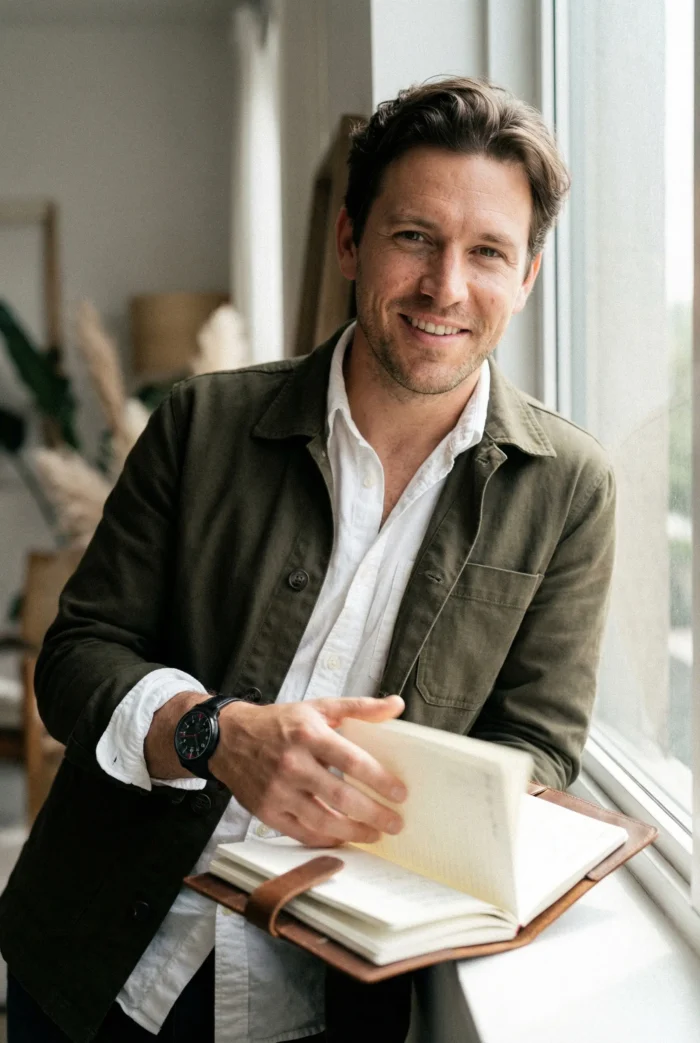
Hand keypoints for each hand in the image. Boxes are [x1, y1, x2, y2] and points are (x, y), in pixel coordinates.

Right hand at [210, 695, 407, 846]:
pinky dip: (326, 840)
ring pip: (322, 822)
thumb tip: (395, 705)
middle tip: (395, 823)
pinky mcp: (266, 812)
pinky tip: (343, 838)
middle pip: (341, 797)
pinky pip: (302, 833)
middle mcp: (293, 764)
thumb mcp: (319, 708)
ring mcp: (278, 791)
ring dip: (354, 832)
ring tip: (374, 834)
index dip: (379, 780)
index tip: (400, 794)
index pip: (352, 761)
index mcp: (309, 735)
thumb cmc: (279, 723)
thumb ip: (360, 708)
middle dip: (373, 814)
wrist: (228, 737)